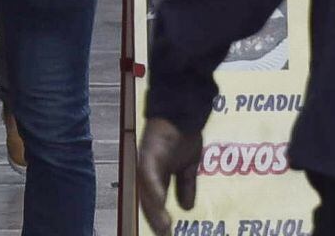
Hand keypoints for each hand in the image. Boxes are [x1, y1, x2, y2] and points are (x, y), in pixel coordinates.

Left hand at [137, 117, 204, 235]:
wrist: (183, 110)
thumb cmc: (183, 135)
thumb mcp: (187, 166)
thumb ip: (185, 185)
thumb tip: (187, 208)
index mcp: (156, 174)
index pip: (154, 201)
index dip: (158, 218)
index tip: (166, 233)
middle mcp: (147, 170)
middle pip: (148, 199)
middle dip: (155, 219)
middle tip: (164, 235)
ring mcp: (146, 161)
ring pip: (147, 190)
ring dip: (155, 210)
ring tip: (164, 227)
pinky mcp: (149, 152)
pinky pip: (150, 174)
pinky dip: (155, 189)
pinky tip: (161, 203)